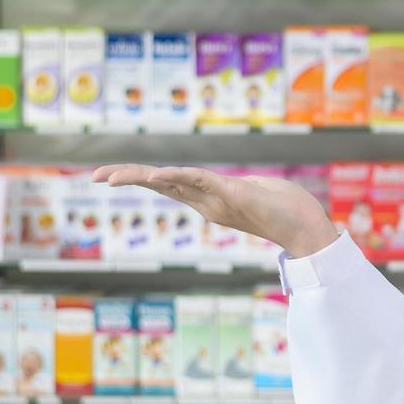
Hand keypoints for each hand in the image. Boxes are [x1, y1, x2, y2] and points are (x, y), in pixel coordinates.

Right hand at [92, 164, 339, 257]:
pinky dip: (177, 178)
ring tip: (110, 176)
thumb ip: (242, 188)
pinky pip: (201, 183)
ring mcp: (218, 199)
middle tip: (94, 176)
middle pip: (160, 185)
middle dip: (127, 179)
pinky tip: (156, 176)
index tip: (111, 175)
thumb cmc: (288, 209)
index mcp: (210, 198)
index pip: (169, 184)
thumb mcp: (258, 192)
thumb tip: (239, 187)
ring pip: (173, 184)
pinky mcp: (234, 195)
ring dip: (141, 178)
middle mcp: (208, 201)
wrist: (309, 228)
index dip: (140, 177)